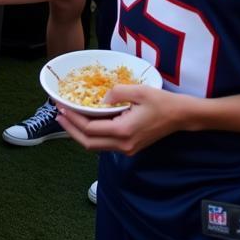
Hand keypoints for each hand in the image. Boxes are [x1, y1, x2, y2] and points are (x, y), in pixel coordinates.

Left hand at [57, 85, 190, 154]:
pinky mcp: (129, 147)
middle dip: (70, 129)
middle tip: (58, 115)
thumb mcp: (138, 90)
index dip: (72, 119)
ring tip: (67, 118)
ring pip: (95, 146)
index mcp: (123, 131)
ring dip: (79, 133)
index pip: (89, 129)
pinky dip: (91, 135)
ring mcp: (127, 149)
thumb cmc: (161, 101)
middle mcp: (123, 145)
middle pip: (88, 143)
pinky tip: (85, 123)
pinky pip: (104, 144)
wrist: (181, 116)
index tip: (61, 107)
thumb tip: (99, 100)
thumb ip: (115, 93)